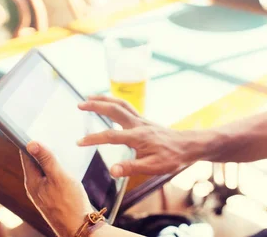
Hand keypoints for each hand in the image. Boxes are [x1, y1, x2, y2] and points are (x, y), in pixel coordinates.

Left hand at [21, 142, 93, 236]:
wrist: (79, 227)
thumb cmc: (70, 203)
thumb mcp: (59, 177)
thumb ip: (46, 160)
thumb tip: (31, 143)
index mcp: (32, 181)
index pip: (26, 155)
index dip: (30, 141)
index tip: (36, 128)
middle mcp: (34, 187)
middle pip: (34, 162)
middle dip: (41, 149)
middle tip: (51, 133)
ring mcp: (43, 192)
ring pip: (43, 170)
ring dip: (50, 159)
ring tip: (59, 147)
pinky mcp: (53, 196)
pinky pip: (51, 177)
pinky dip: (56, 169)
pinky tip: (65, 166)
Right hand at [77, 95, 197, 177]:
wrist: (188, 146)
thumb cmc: (172, 157)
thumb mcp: (153, 167)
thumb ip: (131, 168)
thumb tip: (112, 170)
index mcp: (137, 137)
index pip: (110, 136)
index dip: (93, 139)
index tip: (79, 142)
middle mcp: (137, 124)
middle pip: (114, 109)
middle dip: (96, 105)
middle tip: (79, 104)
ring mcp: (141, 120)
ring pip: (121, 104)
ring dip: (105, 99)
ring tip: (90, 96)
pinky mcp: (144, 121)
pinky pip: (126, 107)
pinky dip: (115, 102)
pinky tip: (109, 104)